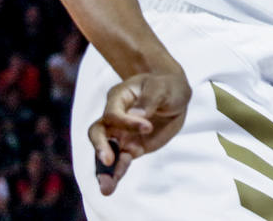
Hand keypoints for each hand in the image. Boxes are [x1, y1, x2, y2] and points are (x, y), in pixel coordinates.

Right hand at [88, 65, 190, 194]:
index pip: (113, 114)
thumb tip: (137, 116)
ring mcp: (121, 134)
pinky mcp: (131, 147)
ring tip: (106, 188)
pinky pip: (120, 161)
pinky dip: (117, 173)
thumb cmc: (166, 85)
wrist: (174, 94)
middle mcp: (114, 119)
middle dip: (100, 147)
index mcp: (118, 98)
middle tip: (108, 160)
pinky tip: (112, 186)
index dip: (127, 123)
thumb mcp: (162, 87)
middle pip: (97, 133)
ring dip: (104, 170)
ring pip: (106, 152)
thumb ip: (150, 99)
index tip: (148, 127)